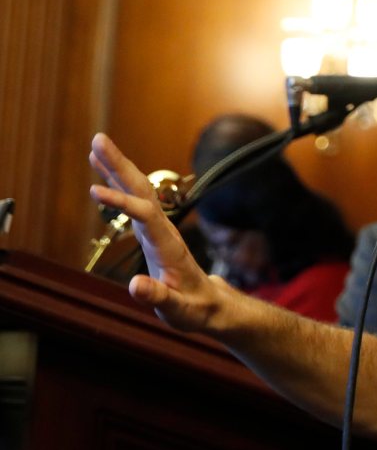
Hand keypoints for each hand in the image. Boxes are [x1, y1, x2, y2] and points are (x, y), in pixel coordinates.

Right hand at [88, 133, 225, 331]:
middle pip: (142, 191)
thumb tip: (135, 286)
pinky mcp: (152, 232)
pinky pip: (134, 201)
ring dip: (118, 168)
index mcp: (169, 246)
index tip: (94, 191)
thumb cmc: (194, 309)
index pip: (145, 216)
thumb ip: (158, 297)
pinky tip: (102, 171)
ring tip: (96, 144)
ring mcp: (158, 229)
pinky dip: (118, 184)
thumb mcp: (177, 310)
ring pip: (138, 191)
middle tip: (99, 139)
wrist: (210, 305)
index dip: (122, 203)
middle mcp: (164, 231)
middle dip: (121, 166)